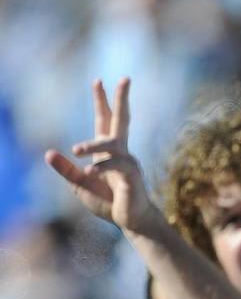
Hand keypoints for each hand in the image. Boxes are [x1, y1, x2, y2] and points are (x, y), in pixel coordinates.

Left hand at [44, 78, 160, 233]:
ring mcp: (129, 162)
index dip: (101, 101)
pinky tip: (89, 173)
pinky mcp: (132, 175)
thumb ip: (66, 170)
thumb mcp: (79, 184)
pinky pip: (115, 164)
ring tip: (76, 149)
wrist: (131, 220)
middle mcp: (121, 152)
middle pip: (122, 119)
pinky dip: (100, 168)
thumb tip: (49, 153)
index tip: (98, 81)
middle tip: (126, 78)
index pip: (105, 121)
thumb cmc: (108, 202)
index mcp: (109, 151)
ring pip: (111, 144)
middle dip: (122, 98)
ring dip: (92, 145)